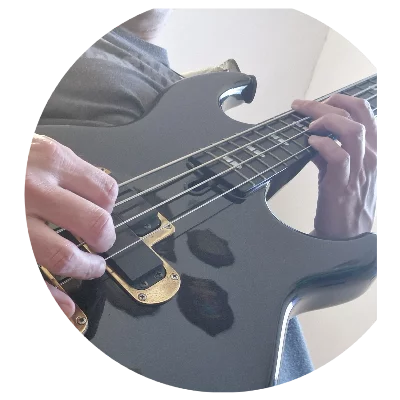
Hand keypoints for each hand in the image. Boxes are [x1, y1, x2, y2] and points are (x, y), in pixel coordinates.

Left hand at [25, 135, 117, 317]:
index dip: (87, 269)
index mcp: (12, 225)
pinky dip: (101, 194)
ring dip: (106, 214)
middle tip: (98, 245)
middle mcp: (29, 192)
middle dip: (105, 242)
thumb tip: (67, 306)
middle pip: (93, 222)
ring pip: (105, 195)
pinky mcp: (55, 147)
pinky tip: (85, 198)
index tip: (94, 269)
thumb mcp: (6, 246)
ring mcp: (45, 165)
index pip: (63, 255)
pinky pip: (98, 175)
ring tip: (93, 218)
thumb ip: (35, 282)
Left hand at [291, 94, 377, 238]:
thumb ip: (328, 154)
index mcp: (368, 149)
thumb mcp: (338, 172)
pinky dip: (322, 145)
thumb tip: (311, 138)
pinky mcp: (343, 184)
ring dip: (326, 120)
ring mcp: (358, 170)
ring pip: (352, 130)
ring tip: (308, 126)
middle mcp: (368, 155)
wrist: (346, 236)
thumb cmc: (343, 202)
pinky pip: (338, 156)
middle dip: (326, 104)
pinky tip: (309, 143)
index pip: (363, 111)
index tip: (317, 102)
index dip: (340, 100)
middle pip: (356, 114)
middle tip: (302, 106)